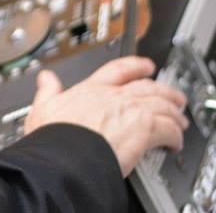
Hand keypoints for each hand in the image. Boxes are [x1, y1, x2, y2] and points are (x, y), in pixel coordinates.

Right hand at [23, 56, 188, 175]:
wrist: (64, 156)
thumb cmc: (52, 137)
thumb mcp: (43, 108)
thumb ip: (48, 91)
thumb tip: (45, 78)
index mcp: (89, 90)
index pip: (117, 70)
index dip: (134, 65)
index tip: (145, 66)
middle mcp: (112, 96)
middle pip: (147, 86)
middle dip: (163, 90)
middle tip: (172, 96)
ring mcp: (130, 110)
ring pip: (162, 104)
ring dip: (174, 112)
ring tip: (179, 120)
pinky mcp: (144, 129)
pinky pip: (169, 128)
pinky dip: (175, 135)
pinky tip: (174, 142)